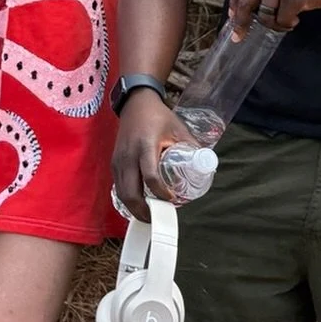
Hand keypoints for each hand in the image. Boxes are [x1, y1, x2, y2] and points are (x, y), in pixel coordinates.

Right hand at [112, 91, 194, 221]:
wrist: (135, 103)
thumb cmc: (158, 116)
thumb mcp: (179, 129)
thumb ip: (191, 148)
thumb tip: (205, 168)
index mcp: (146, 146)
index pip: (150, 176)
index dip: (160, 192)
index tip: (171, 199)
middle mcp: (129, 155)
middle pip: (130, 192)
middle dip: (143, 211)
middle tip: (158, 218)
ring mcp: (119, 160)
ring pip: (121, 193)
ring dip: (134, 208)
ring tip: (150, 215)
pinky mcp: (114, 162)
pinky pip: (118, 186)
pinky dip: (128, 199)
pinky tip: (140, 203)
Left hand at [229, 0, 320, 33]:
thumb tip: (260, 3)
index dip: (233, 1)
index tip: (232, 16)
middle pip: (244, 2)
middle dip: (240, 22)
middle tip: (239, 36)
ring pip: (263, 15)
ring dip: (272, 24)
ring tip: (286, 22)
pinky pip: (282, 20)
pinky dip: (288, 24)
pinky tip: (297, 18)